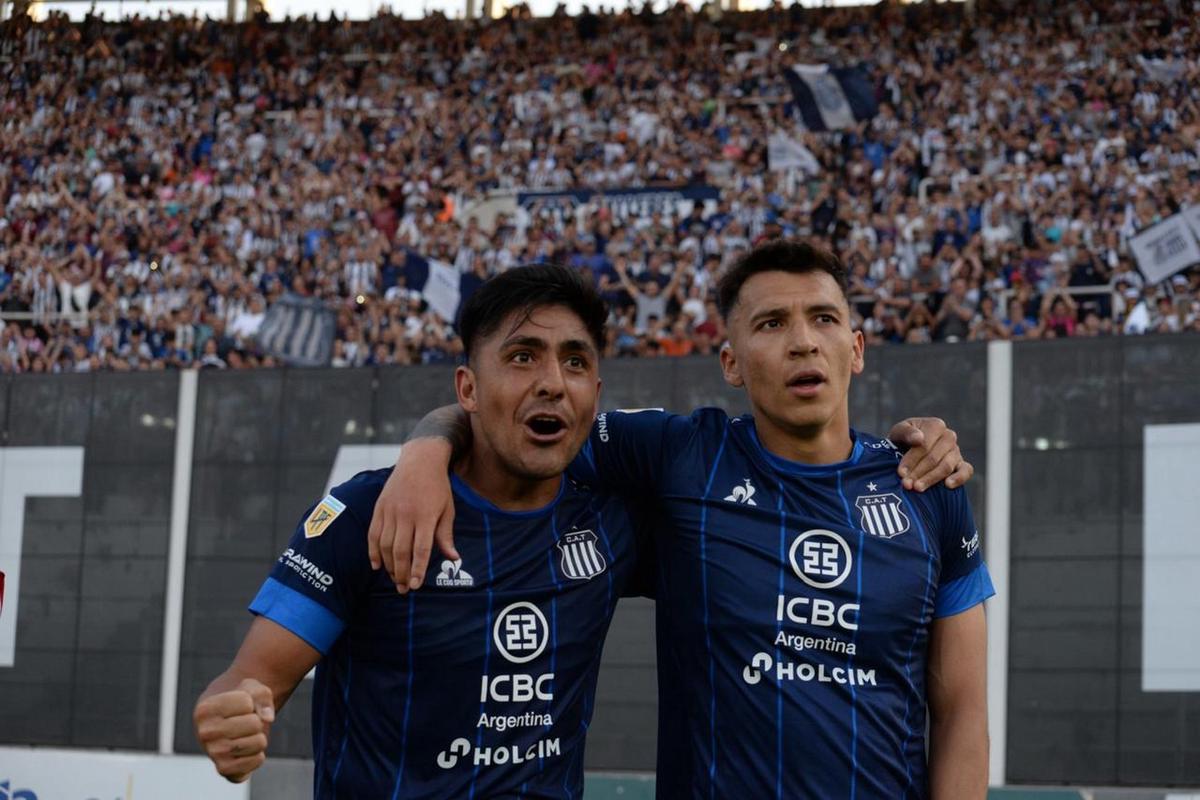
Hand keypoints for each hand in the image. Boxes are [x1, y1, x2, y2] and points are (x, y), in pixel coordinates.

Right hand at [194, 678, 274, 782]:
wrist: (227, 724)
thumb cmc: (240, 702)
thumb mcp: (251, 688)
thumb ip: (261, 695)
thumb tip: (267, 718)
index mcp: (205, 710)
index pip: (246, 702)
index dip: (250, 702)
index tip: (239, 706)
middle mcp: (205, 733)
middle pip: (255, 723)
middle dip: (256, 721)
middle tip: (244, 723)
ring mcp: (213, 753)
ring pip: (259, 742)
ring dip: (259, 737)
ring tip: (245, 735)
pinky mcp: (225, 769)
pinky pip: (257, 760)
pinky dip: (259, 754)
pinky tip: (246, 750)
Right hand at [368, 439, 458, 591]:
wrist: (420, 460)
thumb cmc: (438, 487)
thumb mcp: (448, 509)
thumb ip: (446, 535)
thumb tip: (453, 557)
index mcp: (426, 516)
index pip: (420, 549)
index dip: (418, 569)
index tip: (416, 585)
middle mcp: (406, 514)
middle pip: (400, 551)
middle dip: (402, 573)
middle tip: (404, 589)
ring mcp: (390, 511)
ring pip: (384, 545)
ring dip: (388, 566)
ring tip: (395, 579)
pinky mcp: (380, 508)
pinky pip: (373, 534)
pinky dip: (373, 551)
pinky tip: (377, 565)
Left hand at [887, 417, 972, 491]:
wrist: (906, 449)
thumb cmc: (902, 440)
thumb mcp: (898, 432)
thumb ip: (906, 432)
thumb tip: (919, 438)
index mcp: (935, 425)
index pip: (924, 445)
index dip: (911, 460)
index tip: (901, 473)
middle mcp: (948, 436)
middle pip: (934, 458)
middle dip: (918, 473)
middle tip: (906, 484)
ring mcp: (956, 451)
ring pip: (946, 467)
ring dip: (931, 479)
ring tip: (917, 488)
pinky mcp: (962, 464)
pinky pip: (966, 471)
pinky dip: (959, 478)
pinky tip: (947, 485)